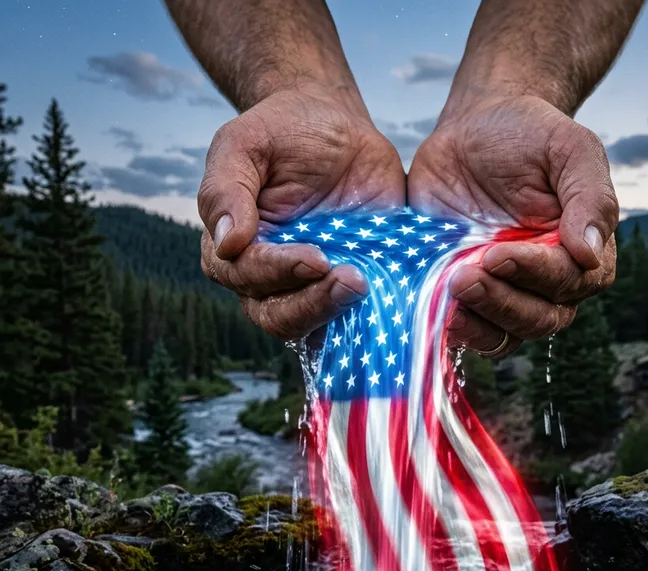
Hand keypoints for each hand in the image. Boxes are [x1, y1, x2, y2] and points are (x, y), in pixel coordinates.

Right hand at [198, 87, 404, 338]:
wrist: (337, 127)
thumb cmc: (284, 131)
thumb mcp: (245, 143)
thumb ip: (226, 188)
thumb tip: (228, 244)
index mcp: (234, 247)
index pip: (245, 277)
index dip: (277, 272)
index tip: (315, 257)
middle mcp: (267, 278)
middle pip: (276, 317)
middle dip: (312, 304)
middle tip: (351, 279)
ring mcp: (308, 288)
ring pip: (311, 328)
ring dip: (336, 313)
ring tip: (364, 286)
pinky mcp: (346, 289)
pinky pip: (349, 324)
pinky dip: (364, 322)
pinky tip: (384, 305)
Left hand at [408, 94, 617, 355]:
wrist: (473, 130)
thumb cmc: (528, 135)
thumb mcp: (569, 149)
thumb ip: (590, 197)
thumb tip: (591, 254)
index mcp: (581, 252)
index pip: (569, 281)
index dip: (537, 274)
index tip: (500, 253)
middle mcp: (547, 283)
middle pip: (538, 318)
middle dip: (502, 303)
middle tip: (466, 277)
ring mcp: (506, 293)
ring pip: (504, 334)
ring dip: (479, 322)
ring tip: (451, 293)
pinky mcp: (468, 297)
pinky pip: (468, 332)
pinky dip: (455, 330)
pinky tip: (437, 311)